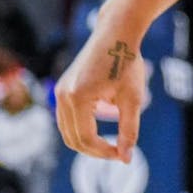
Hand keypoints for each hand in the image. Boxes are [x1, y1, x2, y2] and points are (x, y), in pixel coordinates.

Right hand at [54, 32, 144, 163]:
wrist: (116, 34)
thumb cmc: (127, 63)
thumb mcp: (133, 99)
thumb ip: (129, 130)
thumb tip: (126, 159)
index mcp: (78, 98)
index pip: (86, 139)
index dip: (105, 152)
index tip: (123, 154)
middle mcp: (63, 96)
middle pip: (72, 140)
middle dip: (95, 150)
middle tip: (118, 151)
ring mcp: (60, 92)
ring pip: (67, 131)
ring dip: (87, 140)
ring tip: (111, 140)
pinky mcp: (63, 89)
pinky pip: (68, 118)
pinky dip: (82, 127)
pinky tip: (103, 121)